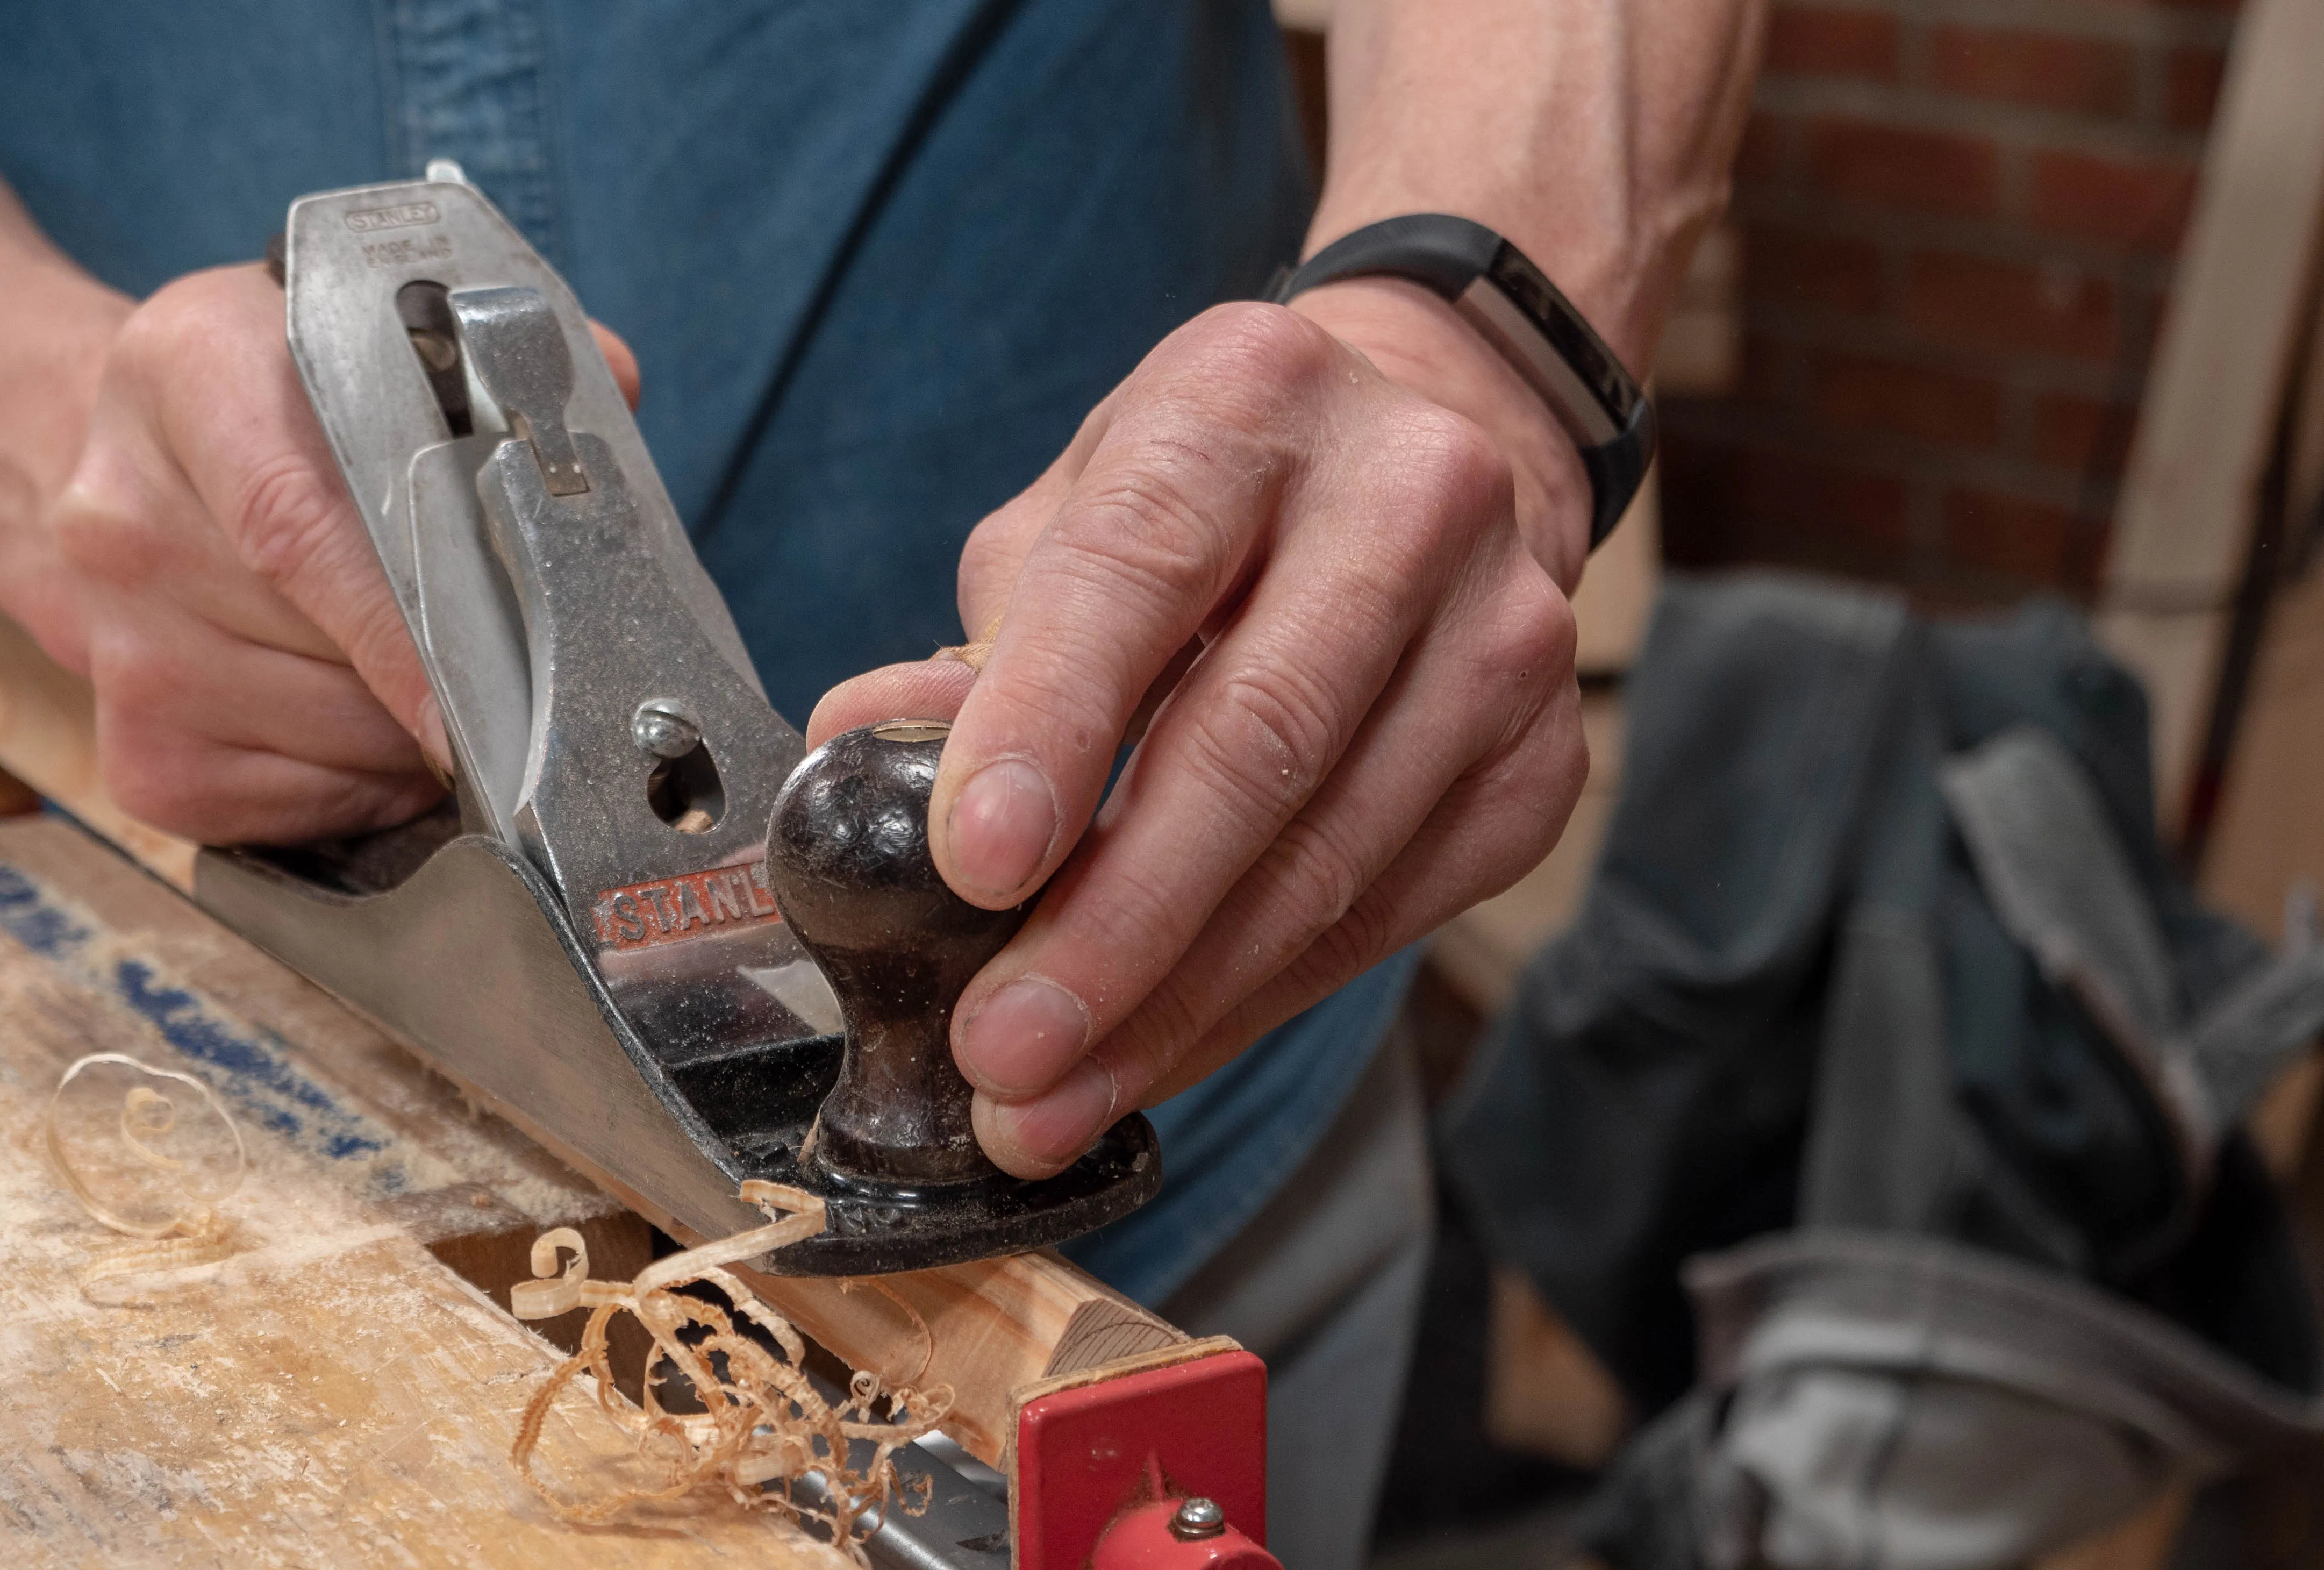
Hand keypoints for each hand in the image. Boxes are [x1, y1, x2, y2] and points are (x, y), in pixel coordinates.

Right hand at [19, 263, 637, 844]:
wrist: (110, 456)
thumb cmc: (277, 405)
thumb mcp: (360, 339)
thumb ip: (493, 368)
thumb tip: (608, 390)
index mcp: (190, 379)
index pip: (297, 525)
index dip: (401, 628)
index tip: (488, 697)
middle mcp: (127, 519)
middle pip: (329, 653)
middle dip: (451, 681)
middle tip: (519, 667)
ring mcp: (117, 649)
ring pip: (325, 742)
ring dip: (412, 737)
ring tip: (437, 683)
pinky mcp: (136, 759)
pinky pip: (291, 810)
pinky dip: (362, 787)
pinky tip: (369, 729)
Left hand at [809, 282, 1590, 1176]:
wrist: (1432, 455)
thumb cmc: (1219, 494)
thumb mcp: (1082, 507)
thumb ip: (986, 636)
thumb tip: (867, 751)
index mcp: (1247, 402)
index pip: (1138, 571)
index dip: (1052, 724)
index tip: (972, 865)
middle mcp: (1407, 501)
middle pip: (1255, 741)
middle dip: (1116, 923)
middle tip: (1005, 1049)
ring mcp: (1501, 635)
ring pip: (1329, 856)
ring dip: (1176, 1002)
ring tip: (1050, 1097)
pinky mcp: (1541, 761)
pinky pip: (1387, 915)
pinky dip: (1255, 1001)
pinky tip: (1158, 1051)